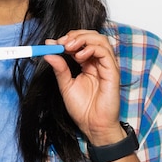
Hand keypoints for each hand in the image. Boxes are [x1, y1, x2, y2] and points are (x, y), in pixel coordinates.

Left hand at [43, 30, 124, 144]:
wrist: (93, 126)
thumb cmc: (83, 109)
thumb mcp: (66, 85)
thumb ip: (60, 68)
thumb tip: (48, 52)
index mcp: (89, 64)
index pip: (81, 42)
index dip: (68, 39)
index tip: (53, 43)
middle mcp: (99, 62)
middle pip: (92, 36)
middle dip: (76, 35)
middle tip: (62, 42)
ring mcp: (107, 66)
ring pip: (100, 40)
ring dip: (83, 39)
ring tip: (69, 46)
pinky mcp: (112, 72)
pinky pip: (105, 52)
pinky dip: (91, 48)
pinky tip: (79, 55)